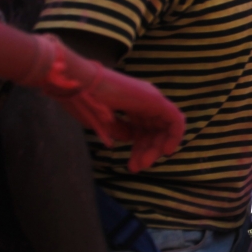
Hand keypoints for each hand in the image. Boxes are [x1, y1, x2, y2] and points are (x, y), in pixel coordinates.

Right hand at [31, 36, 184, 172]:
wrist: (76, 83)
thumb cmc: (83, 101)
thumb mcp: (103, 122)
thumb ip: (119, 130)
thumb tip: (130, 138)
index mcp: (132, 103)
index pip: (143, 129)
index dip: (140, 148)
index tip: (132, 164)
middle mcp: (145, 101)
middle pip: (154, 131)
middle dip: (147, 151)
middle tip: (136, 168)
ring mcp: (151, 99)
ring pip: (164, 129)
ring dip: (155, 149)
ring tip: (142, 164)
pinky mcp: (156, 100)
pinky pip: (175, 120)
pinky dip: (174, 136)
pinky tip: (164, 151)